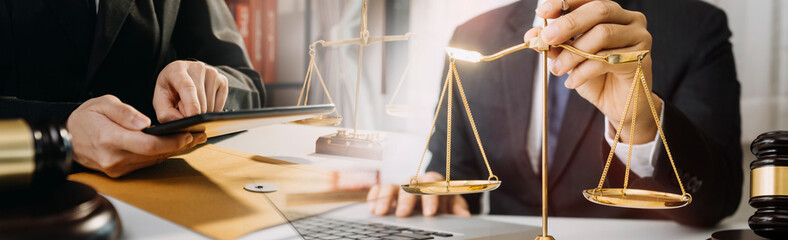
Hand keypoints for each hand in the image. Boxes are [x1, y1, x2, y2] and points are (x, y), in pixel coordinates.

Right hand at [67, 95, 205, 177]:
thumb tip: (144, 122)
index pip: (149, 144)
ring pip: (152, 161)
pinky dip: (160, 154)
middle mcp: (114, 158)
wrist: (67, 137)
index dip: (172, 141)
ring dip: (172, 151)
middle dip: (179, 145)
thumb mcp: (103, 104)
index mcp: (110, 139)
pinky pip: (145, 163)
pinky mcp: (119, 172)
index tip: (189, 134)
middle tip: (198, 136)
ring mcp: (116, 168)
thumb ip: (124, 112)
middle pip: (155, 155)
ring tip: (191, 139)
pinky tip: (172, 146)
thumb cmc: (86, 117)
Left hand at [153, 60, 228, 122]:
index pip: (187, 87)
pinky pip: (220, 105)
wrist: (183, 77)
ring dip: (202, 113)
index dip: (191, 105)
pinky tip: (203, 104)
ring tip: (193, 105)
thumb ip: (165, 113)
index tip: (192, 118)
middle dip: (194, 114)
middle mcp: (197, 67)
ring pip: (211, 105)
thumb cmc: (171, 89)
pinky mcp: (222, 80)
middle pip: (200, 99)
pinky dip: (212, 111)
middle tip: (184, 110)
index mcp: (177, 69)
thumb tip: (181, 121)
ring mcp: (212, 73)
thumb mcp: (160, 100)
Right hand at [366, 171, 470, 216]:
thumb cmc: (442, 202)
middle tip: (403, 214)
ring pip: (391, 186)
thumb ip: (457, 207)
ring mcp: (400, 187)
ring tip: (381, 212)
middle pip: (409, 185)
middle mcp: (415, 182)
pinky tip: (372, 209)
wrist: (433, 198)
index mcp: (433, 182)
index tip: (430, 212)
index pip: (432, 183)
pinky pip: (378, 190)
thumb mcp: (452, 204)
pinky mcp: (388, 193)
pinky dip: (374, 197)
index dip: (431, 197)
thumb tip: (465, 215)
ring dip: (386, 198)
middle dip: (406, 200)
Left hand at [527, 0, 659, 143]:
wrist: (618, 106)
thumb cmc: (596, 78)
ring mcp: (640, 38)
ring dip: (573, 53)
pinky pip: (607, 60)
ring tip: (557, 70)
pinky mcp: (641, 59)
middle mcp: (630, 20)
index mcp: (613, 13)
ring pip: (603, 34)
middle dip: (569, 23)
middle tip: (547, 38)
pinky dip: (583, 71)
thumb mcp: (570, 59)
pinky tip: (571, 82)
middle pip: (599, 10)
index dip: (565, 3)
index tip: (542, 12)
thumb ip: (555, 45)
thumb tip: (531, 35)